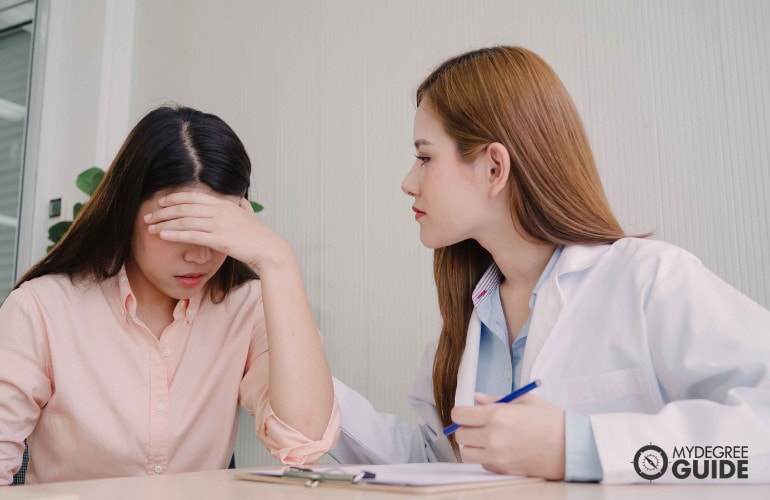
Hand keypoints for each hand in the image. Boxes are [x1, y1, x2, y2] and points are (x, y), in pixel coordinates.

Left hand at [144, 191, 290, 270]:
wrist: (269, 249)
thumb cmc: (260, 235)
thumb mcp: (251, 215)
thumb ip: (243, 206)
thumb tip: (242, 200)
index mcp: (224, 204)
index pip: (193, 196)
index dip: (175, 197)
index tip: (161, 201)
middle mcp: (219, 211)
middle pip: (184, 207)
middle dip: (163, 211)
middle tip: (148, 215)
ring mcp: (218, 224)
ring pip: (184, 220)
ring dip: (164, 223)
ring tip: (150, 227)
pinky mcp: (218, 239)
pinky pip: (191, 235)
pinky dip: (174, 234)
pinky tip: (163, 235)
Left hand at [452, 392, 565, 478]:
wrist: (572, 447)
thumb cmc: (552, 421)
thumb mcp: (525, 400)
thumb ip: (496, 399)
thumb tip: (477, 398)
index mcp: (497, 416)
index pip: (459, 415)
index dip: (461, 412)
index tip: (466, 412)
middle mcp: (493, 437)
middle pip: (460, 435)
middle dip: (466, 428)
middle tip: (478, 424)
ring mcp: (498, 457)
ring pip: (467, 453)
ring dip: (472, 445)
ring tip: (487, 438)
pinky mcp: (504, 470)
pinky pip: (483, 464)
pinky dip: (486, 458)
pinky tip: (500, 449)